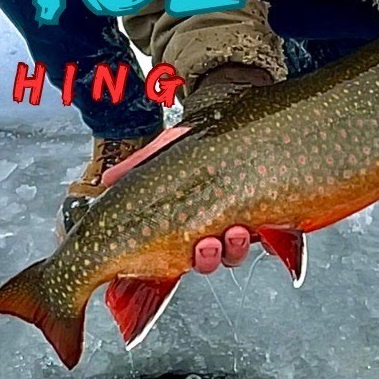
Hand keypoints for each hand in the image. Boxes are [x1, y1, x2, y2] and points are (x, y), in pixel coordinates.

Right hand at [100, 63, 270, 273]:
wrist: (234, 116)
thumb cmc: (199, 141)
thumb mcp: (166, 151)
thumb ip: (137, 168)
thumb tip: (106, 181)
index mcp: (189, 222)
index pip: (181, 254)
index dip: (177, 262)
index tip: (176, 258)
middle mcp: (215, 227)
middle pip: (211, 260)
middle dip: (209, 258)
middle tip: (208, 244)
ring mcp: (243, 221)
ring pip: (238, 253)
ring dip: (235, 249)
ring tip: (236, 232)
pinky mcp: (270, 212)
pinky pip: (272, 238)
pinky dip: (268, 238)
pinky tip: (262, 228)